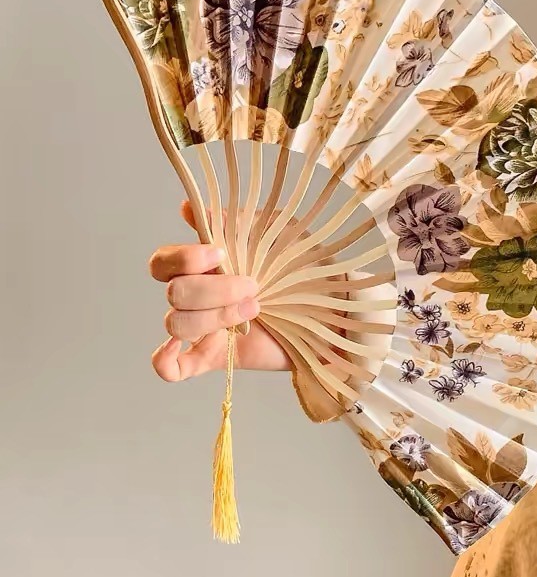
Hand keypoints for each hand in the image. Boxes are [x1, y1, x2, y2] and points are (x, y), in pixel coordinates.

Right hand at [148, 201, 290, 381]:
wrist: (332, 305)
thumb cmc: (303, 264)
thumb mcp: (276, 232)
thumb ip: (236, 223)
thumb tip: (192, 209)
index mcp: (204, 265)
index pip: (165, 262)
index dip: (184, 259)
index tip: (221, 254)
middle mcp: (197, 295)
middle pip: (174, 293)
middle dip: (214, 290)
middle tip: (254, 287)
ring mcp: (203, 327)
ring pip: (178, 324)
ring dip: (214, 317)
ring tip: (255, 310)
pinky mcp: (214, 356)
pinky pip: (172, 367)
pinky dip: (164, 361)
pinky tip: (174, 349)